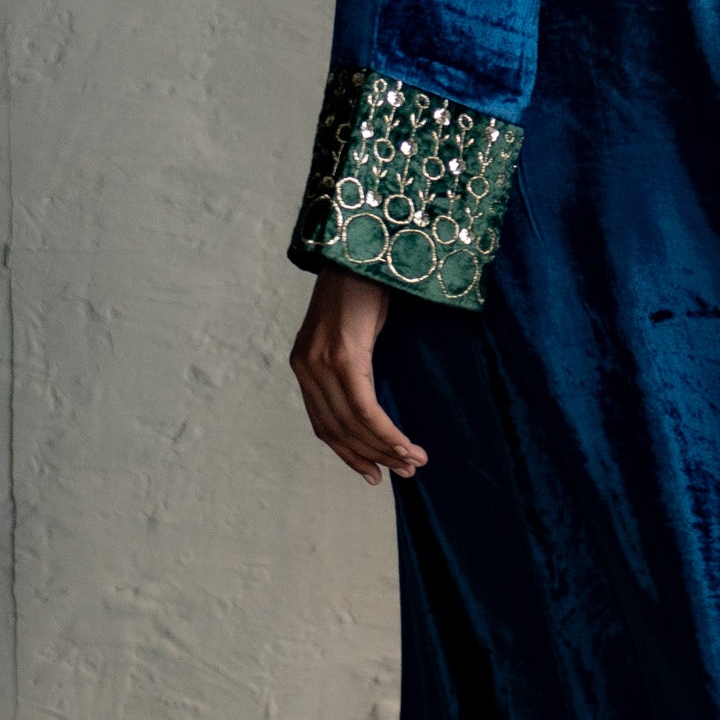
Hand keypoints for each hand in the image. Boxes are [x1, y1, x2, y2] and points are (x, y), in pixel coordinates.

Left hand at [289, 268, 428, 483]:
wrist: (361, 247)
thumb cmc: (365, 286)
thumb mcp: (352, 331)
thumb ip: (352, 363)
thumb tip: (372, 399)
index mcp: (304, 364)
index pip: (323, 425)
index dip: (349, 453)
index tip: (374, 473)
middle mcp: (307, 367)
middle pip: (339, 430)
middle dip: (374, 455)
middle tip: (406, 471)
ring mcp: (322, 362)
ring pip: (353, 424)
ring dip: (386, 449)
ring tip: (415, 462)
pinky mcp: (343, 356)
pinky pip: (365, 408)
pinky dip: (387, 432)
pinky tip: (407, 445)